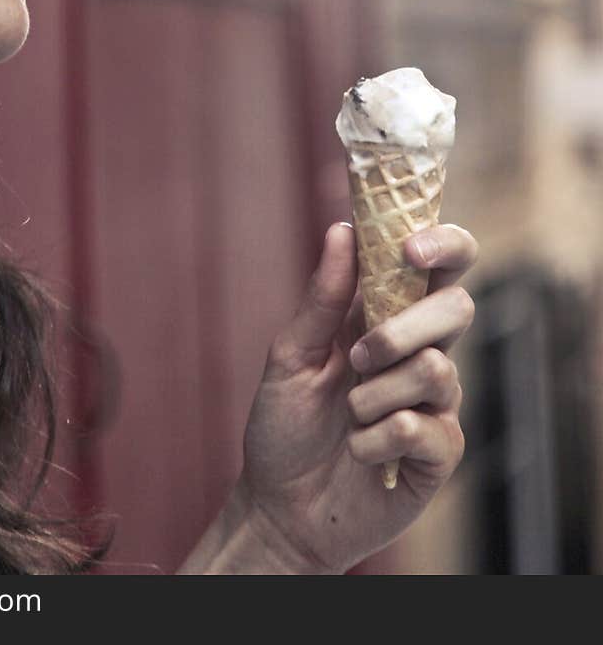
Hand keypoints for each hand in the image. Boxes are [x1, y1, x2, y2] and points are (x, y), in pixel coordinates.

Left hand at [236, 220, 476, 572]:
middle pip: (458, 307)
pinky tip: (359, 451)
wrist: (279, 508)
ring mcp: (436, 403)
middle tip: (358, 355)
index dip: (443, 243)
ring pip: (437, 368)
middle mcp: (422, 353)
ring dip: (376, 393)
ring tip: (349, 415)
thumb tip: (343, 230)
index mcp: (389, 317)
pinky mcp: (439, 453)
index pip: (441, 265)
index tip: (411, 248)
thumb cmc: (284, 425)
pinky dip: (376, 438)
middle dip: (404, 326)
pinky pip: (424, 427)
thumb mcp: (290, 354)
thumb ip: (322, 298)